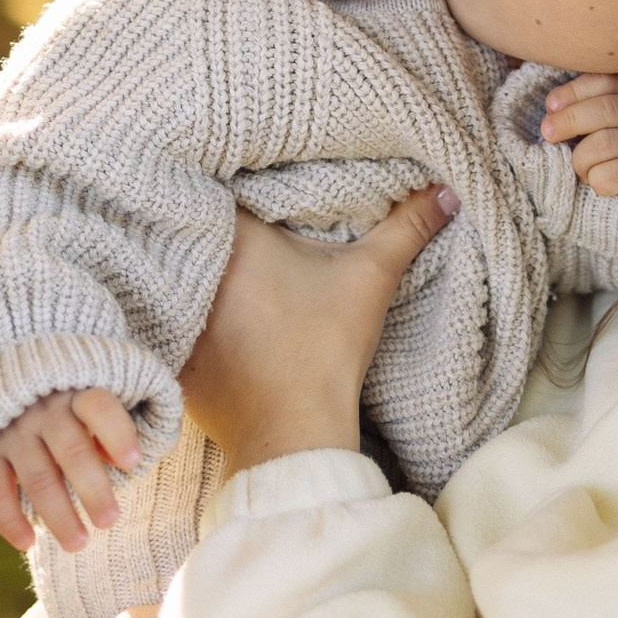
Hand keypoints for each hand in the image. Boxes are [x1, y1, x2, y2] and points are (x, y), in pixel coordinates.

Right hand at [0, 387, 143, 553]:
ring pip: (37, 477)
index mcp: (75, 395)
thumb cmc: (67, 413)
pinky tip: (27, 543)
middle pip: (71, 450)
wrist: (2, 395)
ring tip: (79, 544)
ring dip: (58, 514)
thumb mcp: (89, 409)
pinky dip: (9, 519)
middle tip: (110, 521)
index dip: (117, 433)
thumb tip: (127, 461)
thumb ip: (110, 430)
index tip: (134, 462)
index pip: (98, 407)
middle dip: (92, 488)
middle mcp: (42, 412)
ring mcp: (11, 434)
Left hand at [180, 186, 457, 474]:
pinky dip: (188, 314)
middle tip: (246, 223)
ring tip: (224, 265)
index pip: (219, 187)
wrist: (293, 433)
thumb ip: (407, 227)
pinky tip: (213, 317)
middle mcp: (188, 270)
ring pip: (179, 273)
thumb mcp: (370, 277)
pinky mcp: (169, 353)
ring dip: (196, 269)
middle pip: (197, 228)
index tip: (257, 187)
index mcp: (231, 237)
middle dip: (216, 224)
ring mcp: (171, 314)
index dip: (237, 183)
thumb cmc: (325, 350)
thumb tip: (447, 191)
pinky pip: (171, 318)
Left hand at [542, 73, 617, 199]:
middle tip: (548, 133)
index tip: (551, 107)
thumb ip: (573, 109)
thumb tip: (553, 109)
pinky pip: (615, 174)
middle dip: (570, 119)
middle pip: (607, 109)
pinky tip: (593, 181)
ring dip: (580, 158)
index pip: (605, 82)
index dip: (574, 91)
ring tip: (578, 167)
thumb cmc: (596, 151)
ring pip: (605, 143)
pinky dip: (595, 179)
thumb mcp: (586, 124)